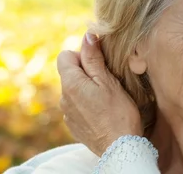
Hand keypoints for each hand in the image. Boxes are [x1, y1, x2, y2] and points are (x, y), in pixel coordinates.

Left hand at [57, 33, 142, 155]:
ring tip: (107, 97)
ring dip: (87, 88)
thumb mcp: (108, 81)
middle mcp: (64, 98)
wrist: (119, 147)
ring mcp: (67, 113)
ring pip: (74, 90)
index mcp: (71, 84)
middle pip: (70, 73)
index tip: (99, 63)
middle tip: (107, 80)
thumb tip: (87, 36)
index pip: (65, 56)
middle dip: (86, 72)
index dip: (82, 55)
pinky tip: (103, 111)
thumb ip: (94, 58)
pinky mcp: (73, 125)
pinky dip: (88, 104)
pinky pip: (77, 106)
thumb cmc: (118, 112)